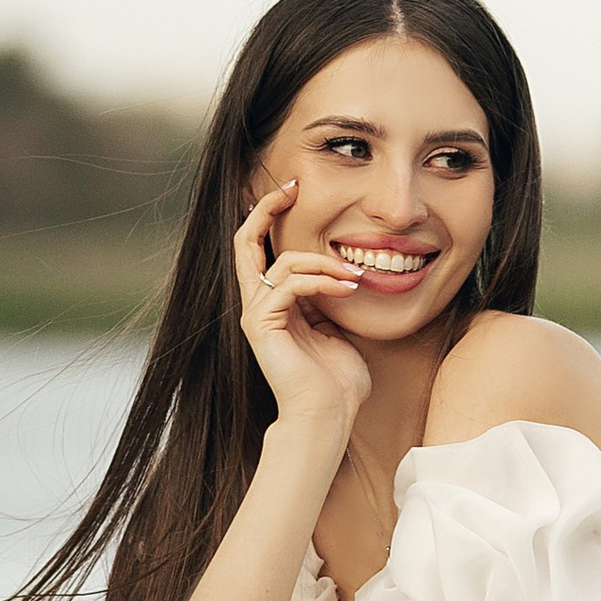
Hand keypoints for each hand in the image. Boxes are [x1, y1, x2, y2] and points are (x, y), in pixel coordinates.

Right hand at [236, 182, 374, 431]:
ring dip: (325, 264)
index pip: (262, 248)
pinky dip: (321, 281)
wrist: (328, 415)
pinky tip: (346, 288)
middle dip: (268, 208)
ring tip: (354, 278)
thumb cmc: (338, 379)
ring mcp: (257, 314)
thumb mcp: (337, 326)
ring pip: (282, 263)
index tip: (294, 189)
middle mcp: (258, 304)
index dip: (271, 215)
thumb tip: (344, 270)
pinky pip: (288, 284)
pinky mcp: (261, 324)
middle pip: (246, 242)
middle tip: (294, 186)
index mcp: (274, 302)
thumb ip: (329, 297)